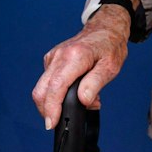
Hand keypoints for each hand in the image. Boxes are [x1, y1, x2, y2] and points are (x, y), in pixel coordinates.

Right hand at [31, 2, 129, 128]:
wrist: (105, 28)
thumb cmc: (109, 46)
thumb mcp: (110, 67)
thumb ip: (95, 84)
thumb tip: (83, 100)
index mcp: (74, 56)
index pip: (56, 86)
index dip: (51, 108)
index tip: (51, 123)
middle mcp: (59, 56)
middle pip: (41, 90)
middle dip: (49, 110)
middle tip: (70, 115)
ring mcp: (53, 58)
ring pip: (42, 88)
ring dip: (56, 102)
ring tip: (82, 100)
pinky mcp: (51, 61)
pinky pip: (48, 82)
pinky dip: (57, 93)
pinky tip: (75, 91)